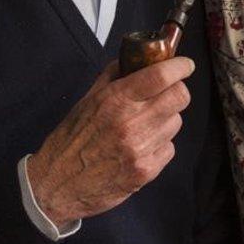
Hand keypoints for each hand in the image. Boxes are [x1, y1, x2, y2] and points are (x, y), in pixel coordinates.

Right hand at [26, 57, 194, 226]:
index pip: (161, 76)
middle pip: (179, 97)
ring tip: (146, 124)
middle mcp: (131, 122)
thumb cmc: (71, 140)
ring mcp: (141, 148)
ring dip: (166, 119)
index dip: (179, 66)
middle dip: (178, 91)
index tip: (185, 65)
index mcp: (115, 100)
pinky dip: (160, 144)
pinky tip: (142, 146)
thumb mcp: (86, 101)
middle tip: (169, 92)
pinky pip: (169, 148)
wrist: (58, 183)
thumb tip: (135, 60)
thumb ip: (113, 77)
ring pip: (176, 122)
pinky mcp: (146, 171)